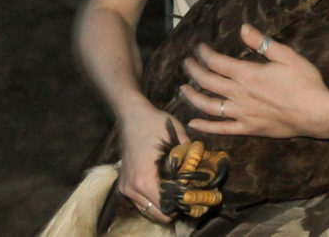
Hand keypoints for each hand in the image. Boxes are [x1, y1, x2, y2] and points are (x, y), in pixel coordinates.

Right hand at [117, 98, 188, 222]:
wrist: (132, 114)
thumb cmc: (154, 123)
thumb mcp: (178, 136)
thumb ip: (191, 155)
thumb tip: (205, 169)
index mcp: (145, 179)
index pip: (166, 208)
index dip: (183, 205)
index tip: (195, 198)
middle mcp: (132, 188)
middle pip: (157, 214)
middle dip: (174, 209)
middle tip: (189, 199)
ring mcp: (125, 187)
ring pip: (148, 210)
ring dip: (163, 206)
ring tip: (179, 195)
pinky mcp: (123, 184)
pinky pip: (140, 202)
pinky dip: (153, 201)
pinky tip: (165, 190)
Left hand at [180, 23, 328, 138]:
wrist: (318, 114)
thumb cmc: (305, 82)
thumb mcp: (286, 55)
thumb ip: (262, 42)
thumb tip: (243, 28)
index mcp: (247, 74)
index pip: (216, 62)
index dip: (204, 53)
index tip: (199, 47)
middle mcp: (239, 95)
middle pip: (207, 82)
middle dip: (193, 70)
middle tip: (186, 63)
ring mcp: (242, 114)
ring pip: (208, 106)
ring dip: (192, 96)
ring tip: (182, 89)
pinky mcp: (249, 129)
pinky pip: (221, 129)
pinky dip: (205, 126)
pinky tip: (193, 123)